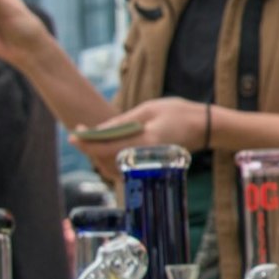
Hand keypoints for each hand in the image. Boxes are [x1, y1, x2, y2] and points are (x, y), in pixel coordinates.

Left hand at [70, 98, 208, 173]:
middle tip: (80, 133)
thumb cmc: (179, 113)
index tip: (73, 136)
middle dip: (90, 149)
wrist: (206, 127)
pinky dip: (111, 161)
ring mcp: (148, 164)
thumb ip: (122, 122)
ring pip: (114, 169)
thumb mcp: (148, 109)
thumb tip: (98, 131)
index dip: (88, 144)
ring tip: (93, 139)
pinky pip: (124, 169)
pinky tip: (107, 148)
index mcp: (146, 142)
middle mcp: (146, 158)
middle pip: (107, 161)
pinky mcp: (149, 166)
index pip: (108, 148)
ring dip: (99, 156)